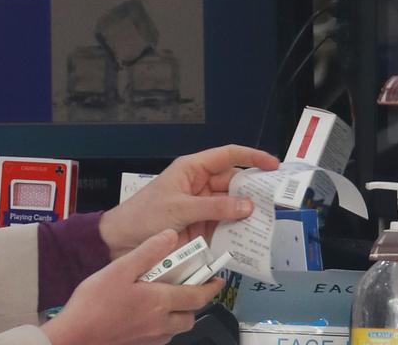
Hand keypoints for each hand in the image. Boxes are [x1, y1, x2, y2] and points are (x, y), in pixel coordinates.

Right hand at [41, 230, 223, 344]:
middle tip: (191, 287)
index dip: (212, 287)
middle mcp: (160, 323)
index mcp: (160, 302)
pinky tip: (147, 313)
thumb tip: (170, 235)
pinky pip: (161, 336)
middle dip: (195, 303)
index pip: (198, 296)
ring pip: (176, 328)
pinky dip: (162, 325)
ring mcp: (150, 337)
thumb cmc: (94, 304)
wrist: (75, 335)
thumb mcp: (121, 268)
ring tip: (167, 298)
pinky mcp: (138, 344)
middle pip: (190, 316)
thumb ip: (148, 251)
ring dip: (179, 315)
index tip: (218, 280)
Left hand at [99, 145, 280, 258]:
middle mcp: (200, 186)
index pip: (227, 156)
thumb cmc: (143, 216)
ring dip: (247, 214)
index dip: (251, 157)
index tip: (274, 165)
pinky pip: (224, 227)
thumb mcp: (180, 208)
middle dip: (254, 191)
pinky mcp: (201, 228)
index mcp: (193, 169)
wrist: (120, 242)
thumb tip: (248, 205)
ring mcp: (202, 208)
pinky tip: (250, 239)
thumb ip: (215, 207)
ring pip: (232, 207)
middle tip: (277, 202)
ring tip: (268, 222)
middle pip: (234, 183)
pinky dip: (237, 232)